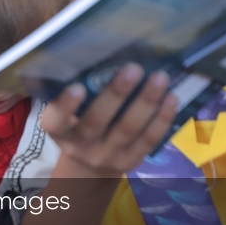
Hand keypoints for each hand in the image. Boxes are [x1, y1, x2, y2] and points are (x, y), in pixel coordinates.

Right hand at [41, 64, 177, 176]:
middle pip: (97, 120)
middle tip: (133, 68)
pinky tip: (171, 99)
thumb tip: (105, 56)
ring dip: (146, 102)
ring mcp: (107, 155)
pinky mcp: (130, 161)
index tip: (77, 86)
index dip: (65, 105)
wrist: (89, 167)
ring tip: (159, 78)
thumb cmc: (78, 128)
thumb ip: (79, 97)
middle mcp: (80, 146)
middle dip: (116, 94)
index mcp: (59, 132)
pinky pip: (148, 140)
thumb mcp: (68, 118)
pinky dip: (161, 119)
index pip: (55, 121)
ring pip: (128, 128)